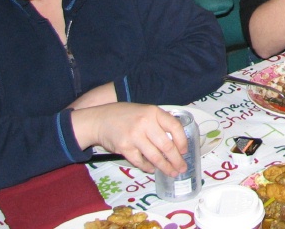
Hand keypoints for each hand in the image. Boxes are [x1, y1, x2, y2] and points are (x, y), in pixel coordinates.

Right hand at [71, 103, 188, 175]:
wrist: (100, 120)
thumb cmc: (125, 115)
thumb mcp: (145, 111)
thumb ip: (159, 122)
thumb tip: (176, 139)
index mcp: (154, 112)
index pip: (175, 127)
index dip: (182, 141)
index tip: (185, 151)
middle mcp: (145, 123)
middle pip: (166, 145)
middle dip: (176, 160)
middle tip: (182, 168)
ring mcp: (134, 136)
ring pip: (155, 156)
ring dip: (165, 167)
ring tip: (172, 173)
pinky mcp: (124, 148)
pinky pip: (140, 161)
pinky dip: (148, 167)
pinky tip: (153, 169)